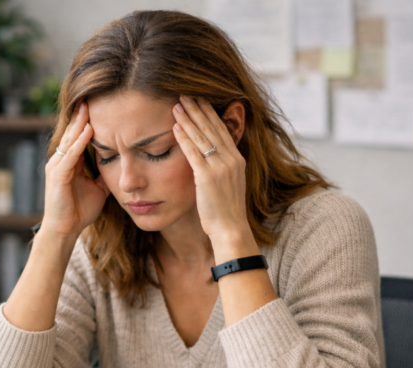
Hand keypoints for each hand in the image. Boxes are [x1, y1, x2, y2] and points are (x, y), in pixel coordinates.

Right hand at [40, 103, 109, 240]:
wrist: (65, 230)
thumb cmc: (79, 212)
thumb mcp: (98, 189)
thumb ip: (105, 175)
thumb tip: (120, 165)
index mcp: (68, 163)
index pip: (77, 137)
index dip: (86, 122)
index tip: (98, 107)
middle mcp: (60, 161)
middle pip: (71, 133)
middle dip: (81, 116)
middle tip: (91, 97)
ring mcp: (57, 167)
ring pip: (69, 140)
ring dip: (80, 124)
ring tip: (88, 108)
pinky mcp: (57, 176)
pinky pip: (70, 155)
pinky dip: (79, 143)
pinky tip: (88, 132)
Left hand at [172, 96, 253, 250]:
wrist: (230, 229)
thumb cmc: (226, 211)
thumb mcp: (229, 184)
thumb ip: (222, 169)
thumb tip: (212, 160)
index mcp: (237, 160)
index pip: (222, 130)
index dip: (210, 114)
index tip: (200, 100)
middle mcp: (231, 160)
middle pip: (212, 128)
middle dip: (198, 109)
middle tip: (186, 94)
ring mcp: (220, 167)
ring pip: (202, 137)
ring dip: (188, 119)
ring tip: (177, 105)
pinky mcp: (207, 177)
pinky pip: (193, 153)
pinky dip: (184, 138)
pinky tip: (175, 127)